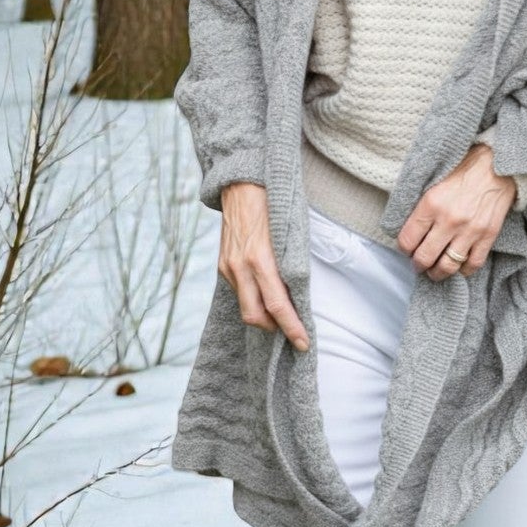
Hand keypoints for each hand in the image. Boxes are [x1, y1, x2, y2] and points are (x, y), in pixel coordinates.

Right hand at [218, 181, 309, 350]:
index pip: (277, 305)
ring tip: (282, 317)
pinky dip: (254, 300)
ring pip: (245, 308)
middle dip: (276, 330)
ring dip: (264, 318)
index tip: (304, 343)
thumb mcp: (289, 232)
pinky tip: (266, 296)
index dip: (292, 327)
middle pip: (255, 317)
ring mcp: (228, 266)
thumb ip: (292, 263)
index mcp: (260, 258)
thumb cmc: (274, 203)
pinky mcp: (222, 264)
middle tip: (294, 334)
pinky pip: (238, 292)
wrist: (242, 183)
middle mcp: (240, 266)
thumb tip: (300, 291)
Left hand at [397, 143, 516, 280]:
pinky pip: (473, 264)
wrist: (498, 163)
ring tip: (435, 271)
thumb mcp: (433, 180)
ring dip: (438, 273)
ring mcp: (470, 230)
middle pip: (424, 258)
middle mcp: (449, 220)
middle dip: (418, 265)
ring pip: (447, 266)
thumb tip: (408, 227)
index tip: (407, 248)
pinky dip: (463, 270)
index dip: (404, 248)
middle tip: (418, 263)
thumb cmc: (464, 168)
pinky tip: (459, 266)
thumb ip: (421, 205)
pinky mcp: (488, 235)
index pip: (407, 240)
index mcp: (431, 203)